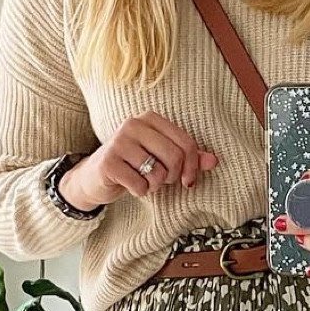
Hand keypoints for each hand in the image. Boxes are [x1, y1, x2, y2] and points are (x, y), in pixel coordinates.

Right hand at [60, 114, 218, 209]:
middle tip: (163, 182)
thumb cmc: (134, 165)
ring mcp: (119, 142)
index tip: (188, 181)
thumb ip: (188, 157)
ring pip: (158, 172)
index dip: (193, 166)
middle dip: (173, 177)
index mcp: (150, 119)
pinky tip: (130, 185)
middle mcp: (133, 125)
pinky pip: (140, 185)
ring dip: (155, 185)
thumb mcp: (162, 158)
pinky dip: (140, 191)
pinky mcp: (109, 162)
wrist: (95, 177)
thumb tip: (214, 161)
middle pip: (174, 156)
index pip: (186, 142)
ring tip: (144, 181)